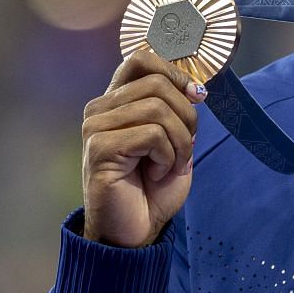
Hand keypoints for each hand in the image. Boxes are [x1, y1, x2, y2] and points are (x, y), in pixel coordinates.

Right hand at [80, 47, 206, 247]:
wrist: (134, 232)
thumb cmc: (152, 189)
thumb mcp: (174, 142)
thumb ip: (177, 111)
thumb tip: (195, 89)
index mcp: (116, 101)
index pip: (141, 59)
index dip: (176, 72)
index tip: (197, 97)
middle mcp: (100, 108)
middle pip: (158, 84)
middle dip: (186, 116)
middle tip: (185, 147)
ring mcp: (96, 127)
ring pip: (158, 109)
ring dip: (179, 142)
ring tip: (170, 165)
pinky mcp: (100, 148)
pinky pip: (152, 134)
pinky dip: (168, 156)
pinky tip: (156, 174)